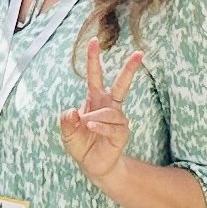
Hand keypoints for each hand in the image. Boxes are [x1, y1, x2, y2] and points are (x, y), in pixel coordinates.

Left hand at [56, 36, 146, 186]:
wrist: (94, 166)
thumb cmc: (82, 145)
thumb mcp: (67, 133)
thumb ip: (66, 121)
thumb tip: (73, 111)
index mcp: (95, 100)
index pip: (95, 76)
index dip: (93, 59)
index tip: (94, 41)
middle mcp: (109, 106)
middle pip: (121, 84)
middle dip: (130, 68)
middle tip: (140, 53)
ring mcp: (118, 119)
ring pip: (108, 112)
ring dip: (94, 119)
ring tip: (86, 127)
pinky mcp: (122, 133)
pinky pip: (112, 126)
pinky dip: (100, 127)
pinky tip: (91, 128)